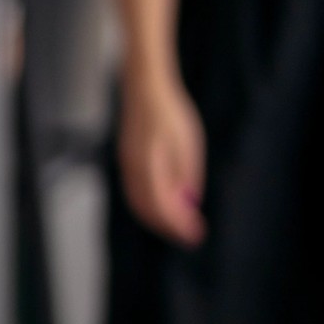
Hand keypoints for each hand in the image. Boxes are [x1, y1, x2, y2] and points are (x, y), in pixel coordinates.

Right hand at [117, 77, 206, 245]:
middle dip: (169, 227)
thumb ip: (187, 174)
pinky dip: (148, 206)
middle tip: (190, 236)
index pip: (163, 208)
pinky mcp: (127, 160)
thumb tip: (190, 203)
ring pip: (139, 204)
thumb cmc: (170, 111)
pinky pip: (134, 192)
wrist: (145, 87)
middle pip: (148, 211)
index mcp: (150, 166)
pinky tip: (164, 206)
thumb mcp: (188, 143)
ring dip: (158, 220)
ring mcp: (127, 165)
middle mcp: (133, 170)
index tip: (196, 235)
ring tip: (180, 226)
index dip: (179, 226)